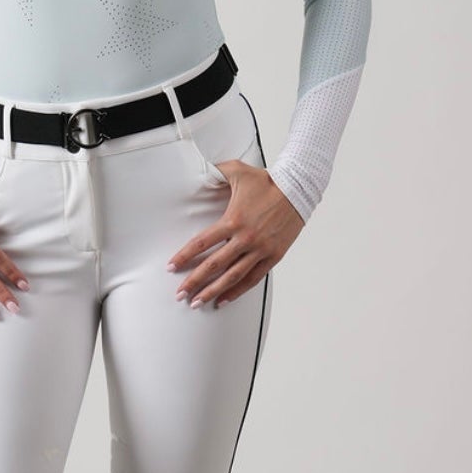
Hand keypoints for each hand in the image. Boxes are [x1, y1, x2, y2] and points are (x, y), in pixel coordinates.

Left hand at [168, 158, 303, 306]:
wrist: (299, 190)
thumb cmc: (267, 181)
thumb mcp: (238, 171)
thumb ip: (216, 171)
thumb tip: (199, 169)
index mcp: (233, 220)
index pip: (202, 243)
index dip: (185, 256)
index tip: (171, 267)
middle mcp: (245, 238)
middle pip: (214, 265)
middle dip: (194, 281)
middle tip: (179, 294)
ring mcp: (260, 250)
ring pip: (232, 277)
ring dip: (213, 291)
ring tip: (197, 303)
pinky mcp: (273, 256)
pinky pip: (252, 279)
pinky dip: (237, 291)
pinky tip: (223, 300)